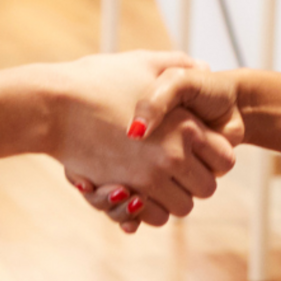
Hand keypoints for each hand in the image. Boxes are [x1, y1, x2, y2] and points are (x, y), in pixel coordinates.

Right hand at [44, 53, 238, 229]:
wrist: (54, 105)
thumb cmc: (97, 80)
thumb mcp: (143, 62)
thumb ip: (178, 63)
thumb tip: (203, 65)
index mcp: (186, 125)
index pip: (226, 159)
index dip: (215, 157)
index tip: (199, 151)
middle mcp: (173, 155)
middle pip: (207, 188)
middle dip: (195, 181)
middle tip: (178, 169)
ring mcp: (148, 178)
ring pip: (182, 208)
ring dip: (173, 198)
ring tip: (158, 180)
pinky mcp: (124, 193)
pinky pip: (153, 217)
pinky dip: (150, 210)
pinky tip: (139, 191)